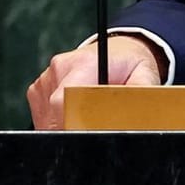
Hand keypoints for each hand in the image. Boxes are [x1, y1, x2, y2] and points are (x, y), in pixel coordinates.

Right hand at [26, 36, 166, 129]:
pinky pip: (43, 114)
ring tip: (89, 113)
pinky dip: (59, 119)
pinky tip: (77, 111)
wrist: (118, 52)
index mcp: (86, 63)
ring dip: (66, 123)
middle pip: (55, 113)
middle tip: (95, 126)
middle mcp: (61, 67)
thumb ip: (140, 94)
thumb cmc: (131, 66)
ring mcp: (47, 77)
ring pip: (48, 117)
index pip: (64, 101)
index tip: (90, 131)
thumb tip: (137, 113)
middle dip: (73, 126)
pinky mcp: (39, 88)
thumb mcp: (145, 76)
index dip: (74, 123)